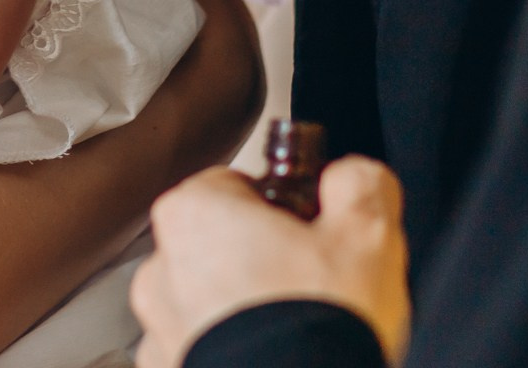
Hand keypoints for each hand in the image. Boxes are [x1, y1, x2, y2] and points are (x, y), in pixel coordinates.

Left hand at [130, 159, 410, 367]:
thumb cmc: (319, 325)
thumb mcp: (367, 236)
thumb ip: (356, 185)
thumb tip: (351, 177)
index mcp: (195, 213)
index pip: (235, 184)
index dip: (282, 207)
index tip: (310, 230)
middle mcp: (162, 268)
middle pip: (218, 244)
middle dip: (260, 260)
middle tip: (311, 285)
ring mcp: (160, 328)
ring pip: (206, 303)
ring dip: (241, 312)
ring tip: (296, 331)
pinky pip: (199, 351)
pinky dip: (231, 353)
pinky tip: (274, 359)